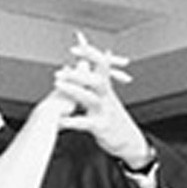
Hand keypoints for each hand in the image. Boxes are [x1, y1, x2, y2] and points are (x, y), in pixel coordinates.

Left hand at [54, 31, 150, 165]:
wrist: (129, 140)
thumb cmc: (113, 116)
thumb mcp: (109, 94)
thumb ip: (102, 75)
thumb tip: (105, 54)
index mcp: (107, 87)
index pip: (101, 64)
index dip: (89, 54)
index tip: (74, 48)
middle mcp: (107, 97)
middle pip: (96, 79)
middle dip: (78, 73)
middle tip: (59, 71)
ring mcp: (104, 111)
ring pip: (90, 98)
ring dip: (73, 90)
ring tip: (57, 85)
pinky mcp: (101, 127)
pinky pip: (86, 123)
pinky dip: (72, 121)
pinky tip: (60, 121)